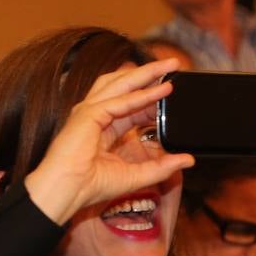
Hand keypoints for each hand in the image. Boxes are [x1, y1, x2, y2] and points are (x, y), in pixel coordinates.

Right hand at [23, 58, 194, 224]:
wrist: (67, 190)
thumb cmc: (92, 186)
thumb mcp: (137, 176)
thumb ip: (162, 167)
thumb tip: (188, 160)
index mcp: (103, 126)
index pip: (131, 104)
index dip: (152, 95)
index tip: (172, 90)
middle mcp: (95, 114)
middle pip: (125, 84)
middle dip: (150, 73)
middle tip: (174, 64)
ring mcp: (90, 111)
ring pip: (121, 83)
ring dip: (146, 73)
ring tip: (169, 65)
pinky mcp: (88, 115)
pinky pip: (119, 102)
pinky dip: (141, 96)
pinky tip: (160, 91)